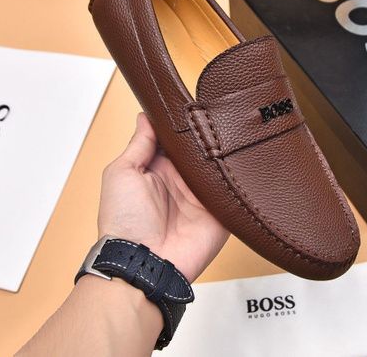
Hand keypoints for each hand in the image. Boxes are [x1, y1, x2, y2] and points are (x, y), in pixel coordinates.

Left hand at [98, 112, 228, 281]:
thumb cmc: (123, 220)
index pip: (176, 138)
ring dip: (224, 151)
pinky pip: (235, 187)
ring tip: (233, 129)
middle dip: (208, 133)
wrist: (143, 262)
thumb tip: (146, 116)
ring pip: (220, 164)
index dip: (183, 122)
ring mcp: (203, 194)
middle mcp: (183, 179)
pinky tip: (244, 155)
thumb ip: (139, 144)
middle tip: (216, 111)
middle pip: (201, 148)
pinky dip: (240, 174)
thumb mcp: (121, 173)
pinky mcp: (222, 209)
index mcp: (159, 168)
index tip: (192, 103)